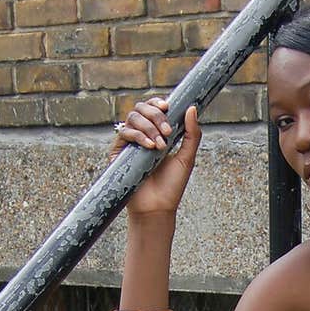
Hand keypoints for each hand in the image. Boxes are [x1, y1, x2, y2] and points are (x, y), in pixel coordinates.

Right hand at [108, 98, 201, 217]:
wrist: (158, 207)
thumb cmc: (172, 186)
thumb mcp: (187, 158)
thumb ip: (192, 134)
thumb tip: (192, 108)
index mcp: (157, 133)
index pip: (152, 108)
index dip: (157, 102)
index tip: (168, 107)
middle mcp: (141, 135)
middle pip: (141, 108)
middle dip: (155, 115)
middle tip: (167, 132)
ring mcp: (129, 143)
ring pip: (132, 118)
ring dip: (149, 127)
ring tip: (160, 146)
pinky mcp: (118, 153)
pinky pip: (124, 133)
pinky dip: (138, 136)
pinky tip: (150, 147)